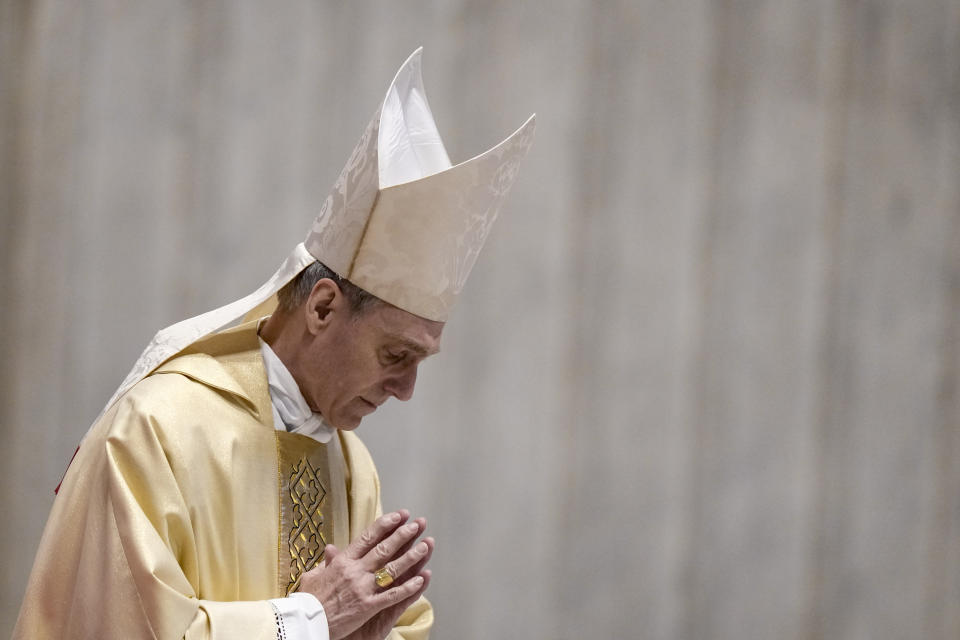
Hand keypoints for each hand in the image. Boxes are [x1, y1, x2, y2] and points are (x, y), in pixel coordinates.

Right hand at [298, 510, 432, 639]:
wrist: (306, 623)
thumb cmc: (308, 601)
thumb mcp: (313, 576)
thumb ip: (325, 562)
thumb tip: (330, 549)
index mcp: (342, 561)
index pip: (368, 537)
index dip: (385, 525)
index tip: (399, 516)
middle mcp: (355, 571)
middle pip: (384, 549)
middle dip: (403, 535)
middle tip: (418, 524)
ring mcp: (363, 588)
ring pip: (392, 569)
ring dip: (412, 556)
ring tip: (426, 546)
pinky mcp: (368, 606)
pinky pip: (393, 595)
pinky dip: (409, 587)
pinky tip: (421, 579)